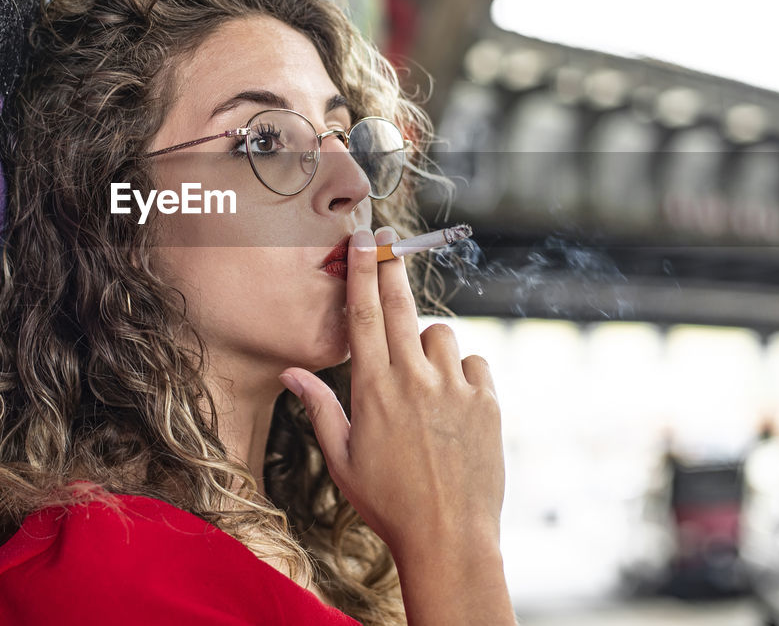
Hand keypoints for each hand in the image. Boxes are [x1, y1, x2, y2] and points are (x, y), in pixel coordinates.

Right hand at [279, 226, 505, 560]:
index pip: (364, 315)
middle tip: (388, 240)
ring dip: (430, 343)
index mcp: (373, 390)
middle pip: (401, 306)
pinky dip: (464, 373)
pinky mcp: (487, 402)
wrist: (448, 538)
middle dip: (391, 267)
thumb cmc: (387, 504)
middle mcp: (414, 380)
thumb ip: (319, 408)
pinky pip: (476, 364)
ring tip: (423, 381)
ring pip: (442, 335)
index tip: (363, 242)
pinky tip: (454, 402)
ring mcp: (454, 388)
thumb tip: (290, 372)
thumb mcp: (342, 460)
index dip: (362, 273)